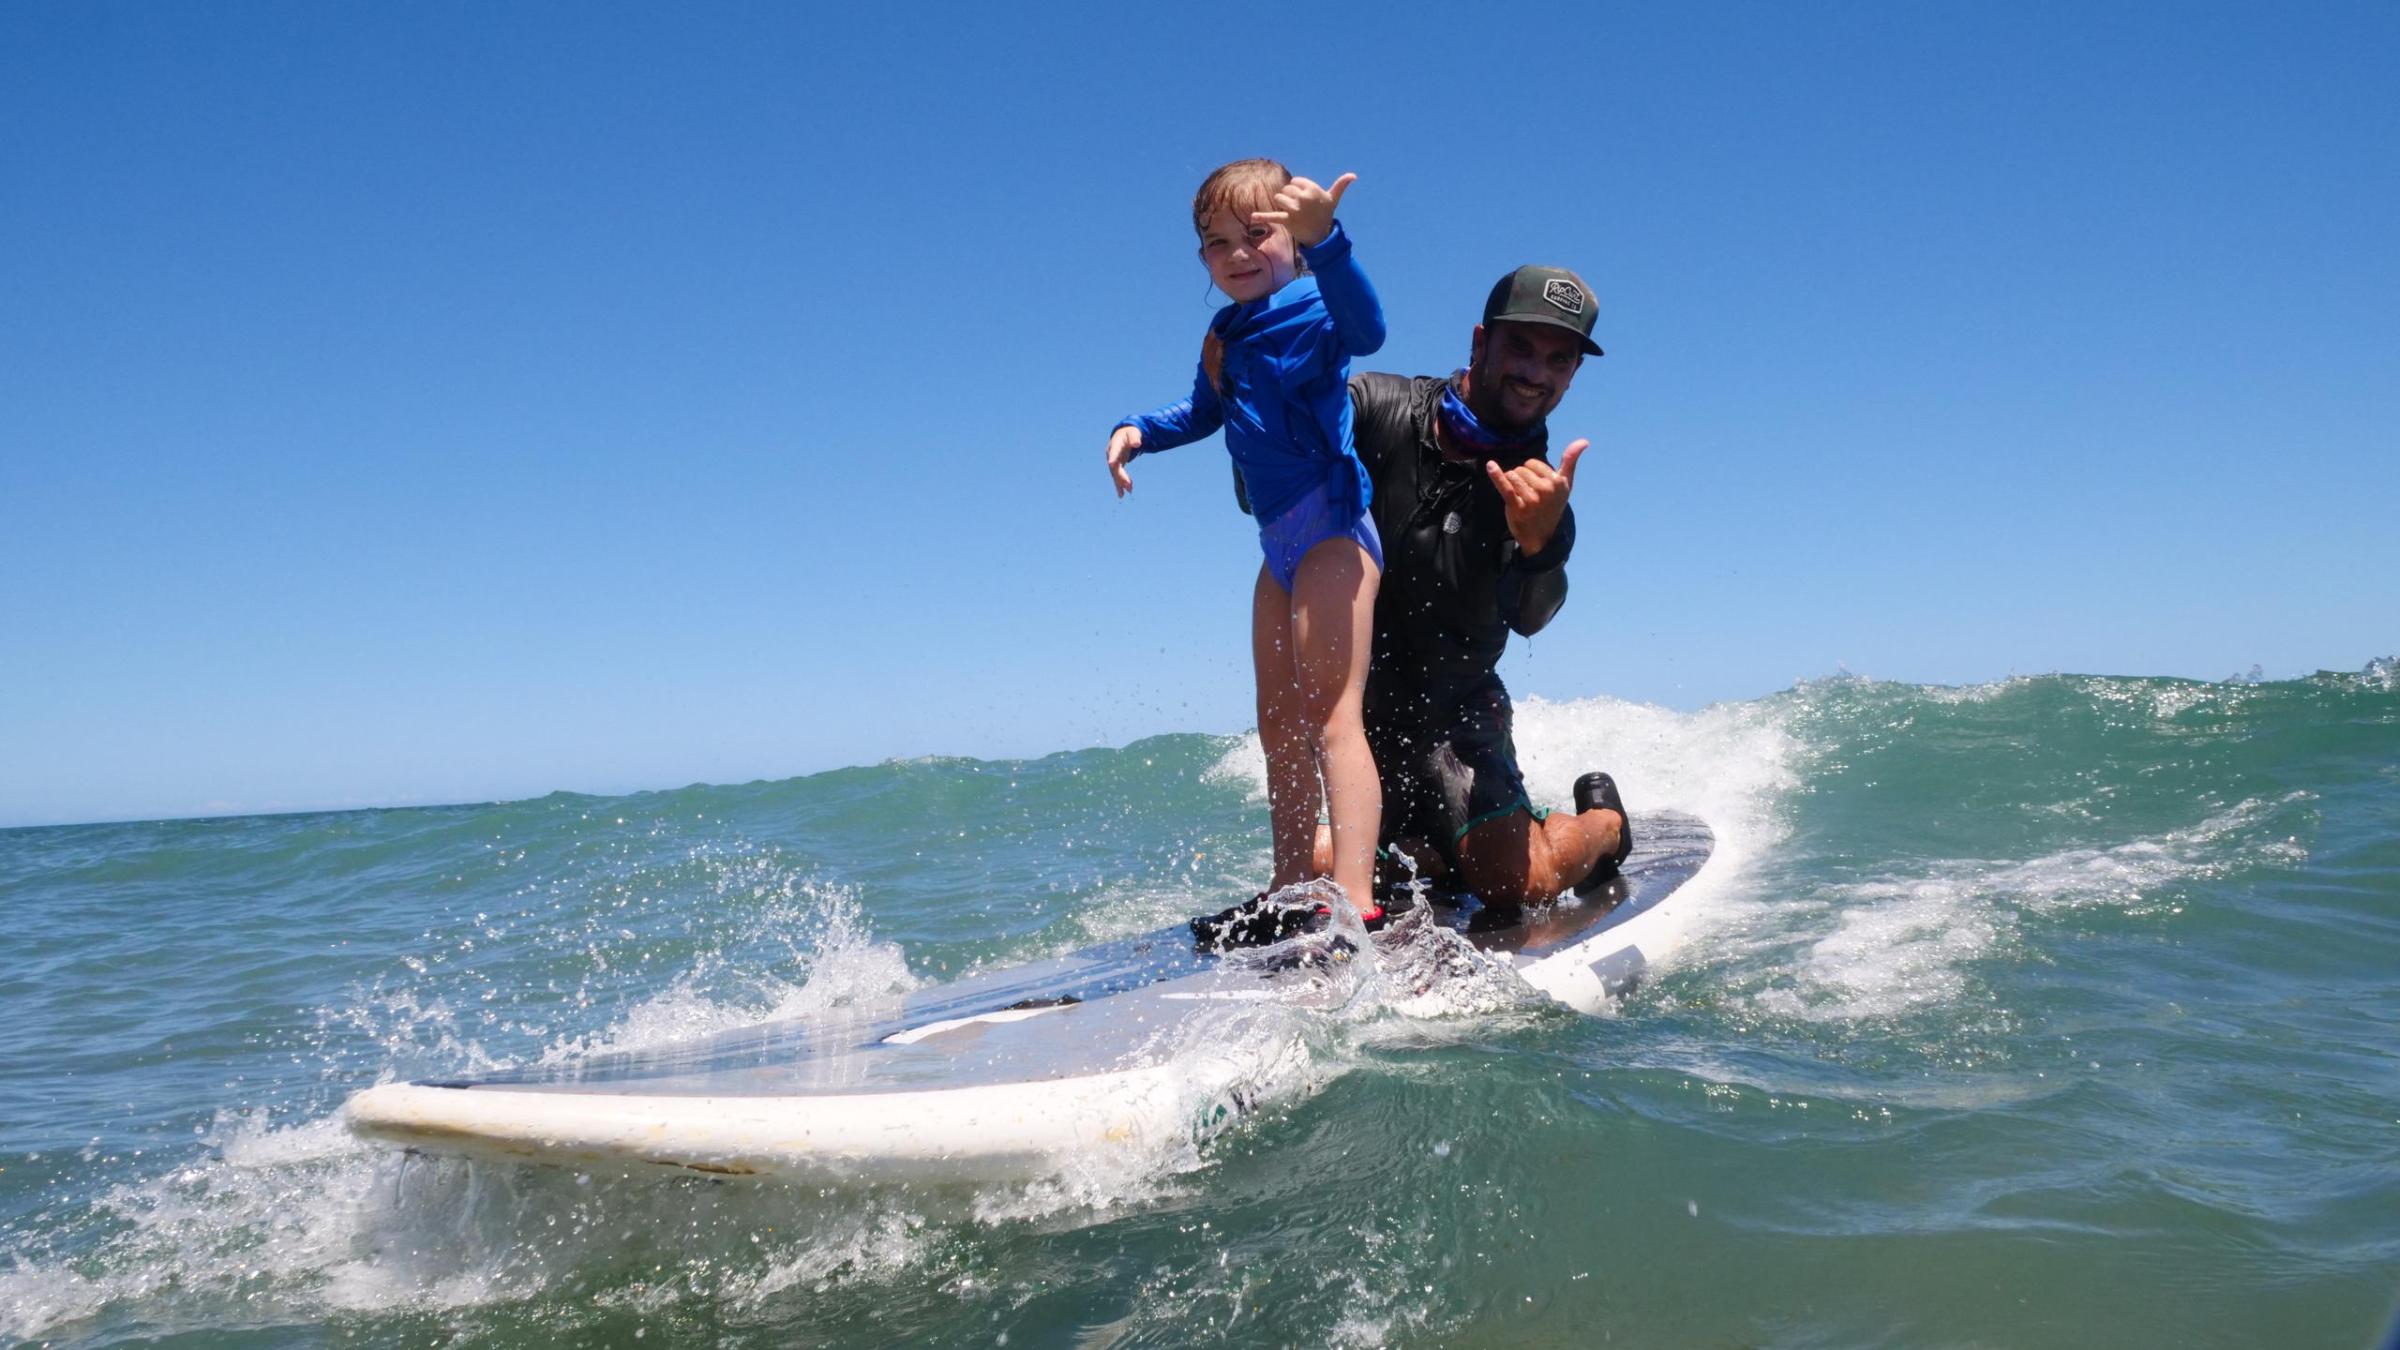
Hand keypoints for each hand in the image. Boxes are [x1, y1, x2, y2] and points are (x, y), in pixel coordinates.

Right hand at [1107, 425, 1141, 496]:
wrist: (1123, 435)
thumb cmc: (1130, 433)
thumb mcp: (1133, 433)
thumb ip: (1135, 438)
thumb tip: (1137, 443)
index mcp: (1115, 445)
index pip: (1113, 452)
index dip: (1113, 457)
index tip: (1111, 463)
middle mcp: (1111, 454)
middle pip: (1114, 466)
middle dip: (1121, 476)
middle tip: (1129, 485)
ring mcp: (1112, 461)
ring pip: (1115, 474)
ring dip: (1121, 483)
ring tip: (1129, 491)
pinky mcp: (1116, 466)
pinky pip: (1116, 476)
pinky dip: (1119, 485)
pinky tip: (1121, 494)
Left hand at [1252, 172, 1355, 247]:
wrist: (1320, 235)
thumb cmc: (1325, 215)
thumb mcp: (1333, 199)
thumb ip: (1341, 185)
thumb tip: (1353, 175)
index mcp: (1312, 189)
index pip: (1295, 181)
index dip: (1299, 189)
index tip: (1306, 200)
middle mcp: (1304, 198)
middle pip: (1286, 189)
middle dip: (1290, 197)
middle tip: (1301, 209)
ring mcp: (1295, 209)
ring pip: (1279, 198)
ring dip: (1282, 204)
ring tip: (1292, 213)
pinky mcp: (1287, 220)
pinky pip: (1273, 216)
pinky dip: (1262, 217)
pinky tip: (1253, 217)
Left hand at [1484, 439, 1585, 556]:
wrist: (1542, 535)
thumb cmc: (1553, 505)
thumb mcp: (1566, 483)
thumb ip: (1571, 460)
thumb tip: (1584, 440)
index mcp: (1557, 481)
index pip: (1532, 463)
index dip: (1531, 472)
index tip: (1537, 485)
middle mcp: (1546, 489)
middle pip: (1521, 469)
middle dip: (1521, 479)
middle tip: (1529, 494)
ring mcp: (1531, 499)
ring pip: (1512, 476)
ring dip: (1512, 483)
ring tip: (1520, 496)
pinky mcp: (1517, 507)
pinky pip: (1505, 487)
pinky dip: (1497, 476)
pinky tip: (1491, 466)